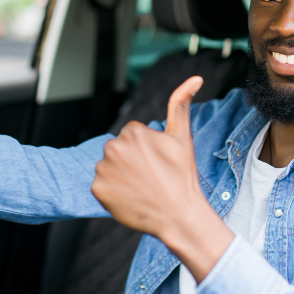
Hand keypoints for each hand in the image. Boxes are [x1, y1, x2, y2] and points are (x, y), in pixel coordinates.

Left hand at [92, 76, 233, 280]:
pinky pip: (101, 185)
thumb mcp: (182, 138)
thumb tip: (195, 78)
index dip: (146, 150)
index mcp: (133, 132)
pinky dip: (112, 191)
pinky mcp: (97, 189)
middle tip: (150, 177)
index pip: (132, 137)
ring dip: (120, 175)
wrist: (179, 216)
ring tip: (141, 187)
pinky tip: (129, 197)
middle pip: (118, 150)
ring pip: (109, 166)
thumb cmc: (182, 176)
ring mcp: (104, 169)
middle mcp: (114, 147)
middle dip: (131, 161)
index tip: (158, 163)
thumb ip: (181, 104)